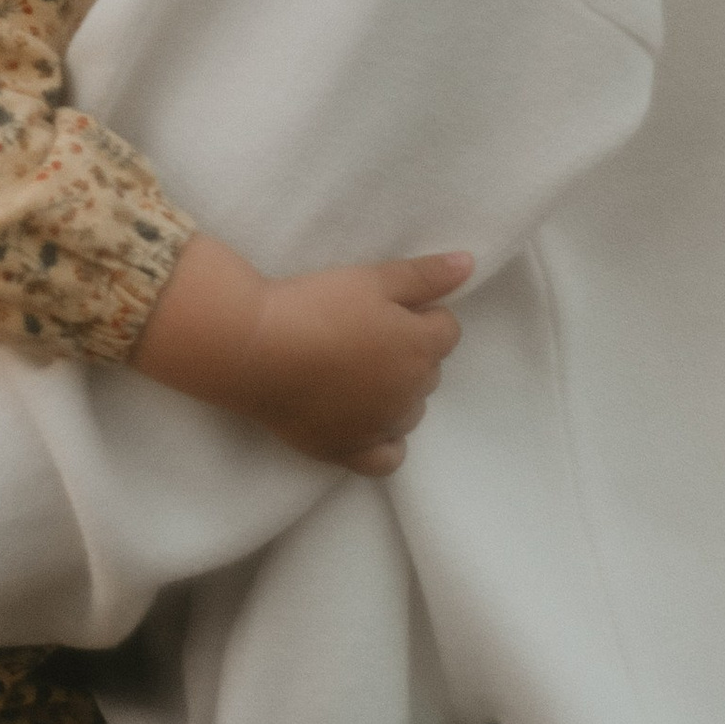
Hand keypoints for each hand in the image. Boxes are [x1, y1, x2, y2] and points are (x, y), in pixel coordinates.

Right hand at [131, 236, 468, 474]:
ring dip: (396, 392)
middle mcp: (410, 392)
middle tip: (364, 332)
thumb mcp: (372, 278)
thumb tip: (469, 265)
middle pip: (428, 370)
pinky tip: (366, 422)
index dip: (420, 313)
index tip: (385, 306)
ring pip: (410, 411)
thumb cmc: (315, 307)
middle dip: (409, 351)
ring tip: (354, 370)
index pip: (447, 330)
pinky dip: (384, 441)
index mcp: (420, 347)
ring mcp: (380, 426)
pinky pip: (387, 458)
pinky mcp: (348, 450)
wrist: (255, 351)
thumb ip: (425, 275)